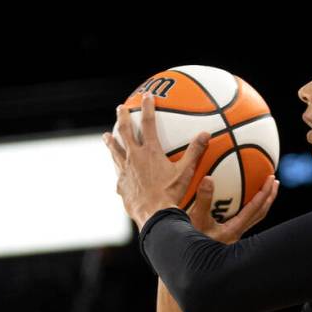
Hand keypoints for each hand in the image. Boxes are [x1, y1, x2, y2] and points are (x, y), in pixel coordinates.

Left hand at [101, 93, 209, 229]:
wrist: (153, 215)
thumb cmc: (170, 194)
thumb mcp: (185, 172)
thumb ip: (195, 152)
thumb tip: (206, 134)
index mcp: (150, 151)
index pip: (149, 123)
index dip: (148, 108)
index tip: (147, 96)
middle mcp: (134, 157)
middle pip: (125, 132)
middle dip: (123, 118)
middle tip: (120, 108)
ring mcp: (125, 171)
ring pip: (115, 151)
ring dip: (111, 141)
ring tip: (106, 135)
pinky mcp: (121, 185)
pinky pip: (118, 173)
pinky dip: (117, 169)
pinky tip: (117, 171)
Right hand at [187, 173, 279, 243]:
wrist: (190, 265)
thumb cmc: (192, 244)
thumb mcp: (196, 220)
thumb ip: (203, 200)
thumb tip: (209, 178)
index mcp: (234, 229)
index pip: (255, 208)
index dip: (265, 192)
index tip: (271, 178)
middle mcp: (237, 233)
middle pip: (260, 213)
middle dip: (269, 197)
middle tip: (274, 181)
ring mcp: (233, 236)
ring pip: (253, 218)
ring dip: (261, 203)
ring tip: (264, 190)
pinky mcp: (227, 237)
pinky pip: (241, 219)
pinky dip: (246, 208)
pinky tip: (238, 202)